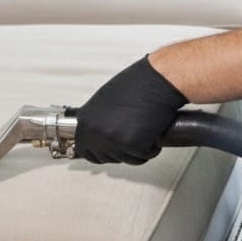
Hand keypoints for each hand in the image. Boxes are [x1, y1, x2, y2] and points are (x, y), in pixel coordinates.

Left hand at [72, 56, 187, 164]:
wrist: (157, 80)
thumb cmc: (137, 85)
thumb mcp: (105, 101)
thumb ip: (98, 121)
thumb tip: (99, 134)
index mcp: (86, 120)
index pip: (84, 149)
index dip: (99, 151)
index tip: (108, 150)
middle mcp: (95, 132)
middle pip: (105, 157)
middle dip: (120, 151)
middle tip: (131, 135)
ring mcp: (113, 140)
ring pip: (126, 159)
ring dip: (138, 150)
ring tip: (143, 129)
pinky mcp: (133, 145)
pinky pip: (144, 156)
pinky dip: (152, 148)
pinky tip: (152, 131)